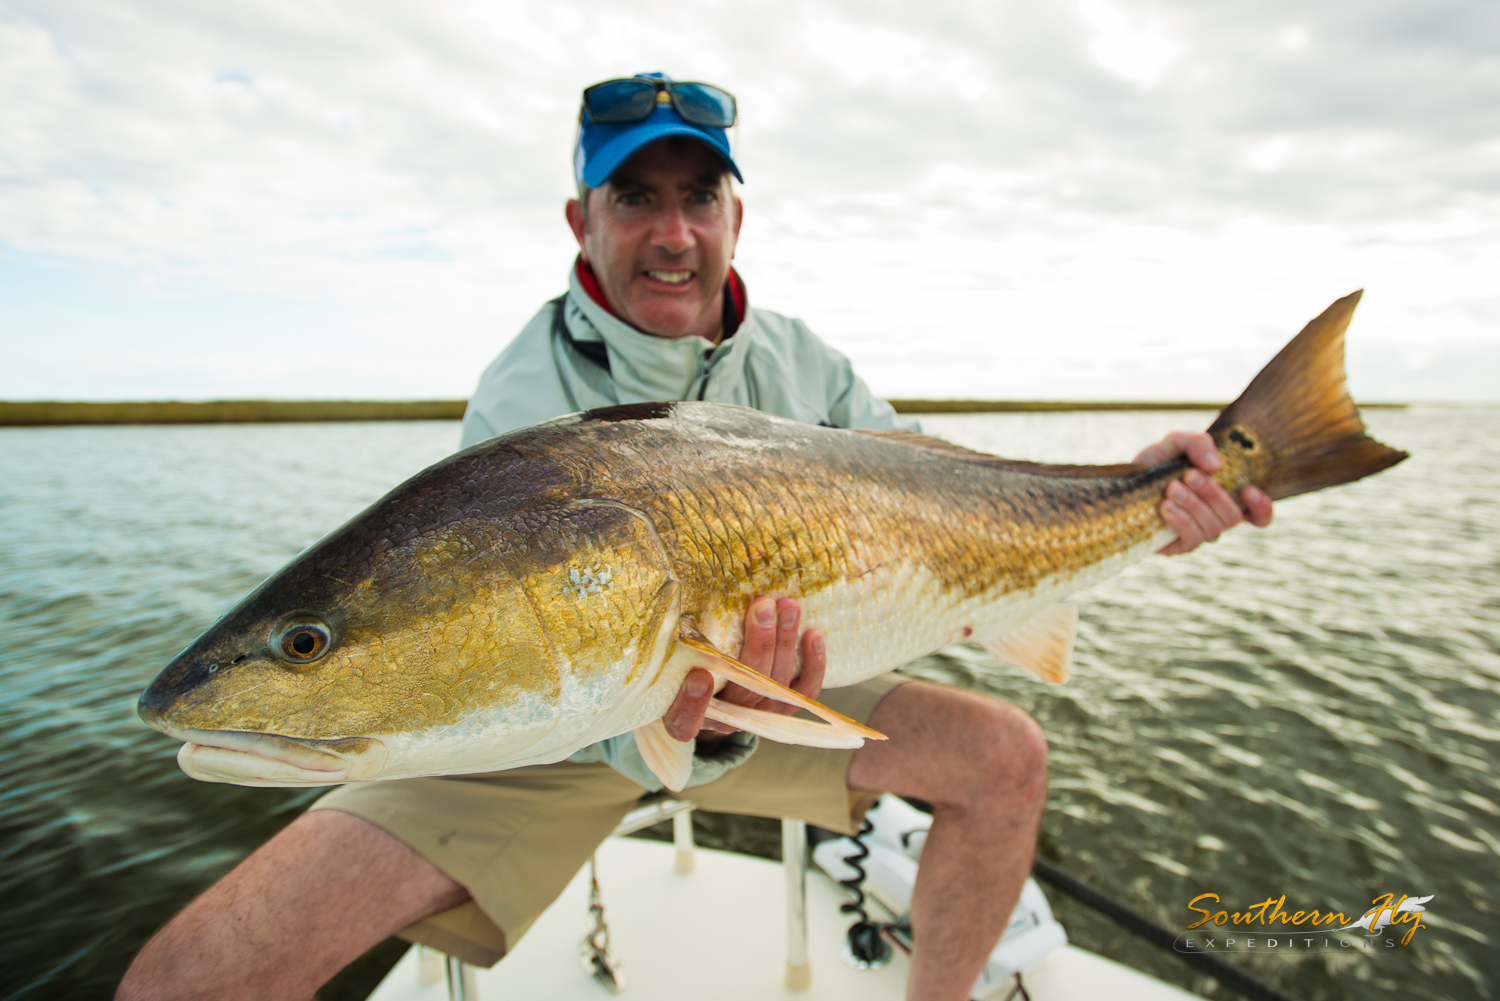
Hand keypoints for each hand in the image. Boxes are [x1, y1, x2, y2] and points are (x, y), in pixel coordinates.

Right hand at [662, 596, 826, 741]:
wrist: (706, 694)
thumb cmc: (679, 668)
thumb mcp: (667, 660)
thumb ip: (673, 643)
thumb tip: (680, 591)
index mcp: (682, 717)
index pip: (685, 721)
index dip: (692, 703)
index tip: (699, 675)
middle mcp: (722, 721)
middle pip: (744, 692)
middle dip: (758, 646)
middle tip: (763, 607)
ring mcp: (755, 716)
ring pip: (776, 687)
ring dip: (785, 643)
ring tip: (788, 606)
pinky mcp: (781, 709)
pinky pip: (803, 693)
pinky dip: (813, 665)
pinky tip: (813, 634)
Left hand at [1135, 431, 1272, 555]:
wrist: (1121, 483)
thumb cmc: (1155, 463)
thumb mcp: (1175, 443)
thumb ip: (1197, 443)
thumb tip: (1216, 465)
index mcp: (1223, 496)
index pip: (1258, 515)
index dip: (1262, 508)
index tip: (1249, 490)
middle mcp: (1214, 518)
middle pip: (1234, 517)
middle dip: (1214, 494)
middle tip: (1189, 475)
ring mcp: (1197, 534)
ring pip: (1214, 529)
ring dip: (1195, 506)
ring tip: (1171, 488)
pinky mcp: (1177, 546)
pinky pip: (1191, 539)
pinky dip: (1182, 520)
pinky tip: (1165, 506)